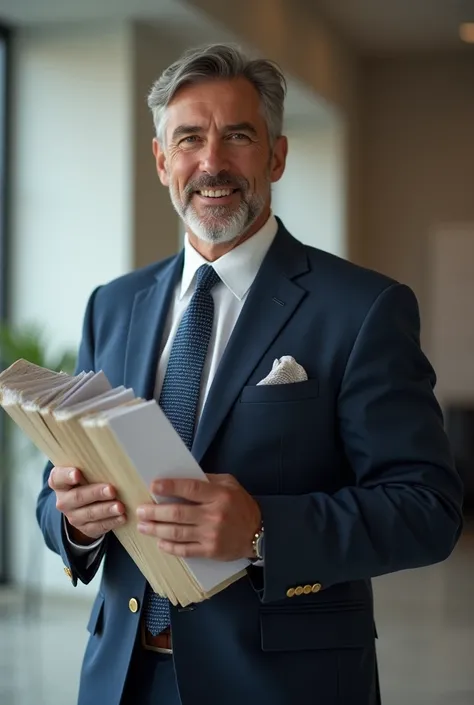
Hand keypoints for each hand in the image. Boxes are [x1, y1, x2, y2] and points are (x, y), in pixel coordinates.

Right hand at [49, 466, 126, 543]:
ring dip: (106, 510)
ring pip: (89, 514)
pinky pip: (98, 526)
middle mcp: (63, 501)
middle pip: (77, 497)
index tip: (77, 473)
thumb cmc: (86, 480)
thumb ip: (90, 467)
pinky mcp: (84, 528)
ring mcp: (73, 516)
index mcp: (59, 483)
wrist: (82, 505)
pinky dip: (111, 522)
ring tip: (120, 507)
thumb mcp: (84, 472)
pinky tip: (121, 517)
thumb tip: (112, 458)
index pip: (58, 478)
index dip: (66, 476)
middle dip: (96, 493)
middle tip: (112, 490)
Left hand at [136, 474, 260, 560]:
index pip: (191, 488)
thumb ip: (208, 480)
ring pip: (177, 532)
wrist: (259, 532)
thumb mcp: (230, 484)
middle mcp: (214, 515)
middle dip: (155, 512)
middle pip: (178, 513)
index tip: (154, 486)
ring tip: (143, 526)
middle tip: (140, 510)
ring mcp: (211, 535)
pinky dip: (170, 547)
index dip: (171, 486)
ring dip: (156, 529)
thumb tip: (181, 479)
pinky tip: (159, 542)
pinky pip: (185, 550)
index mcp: (219, 495)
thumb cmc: (241, 505)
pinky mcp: (210, 551)